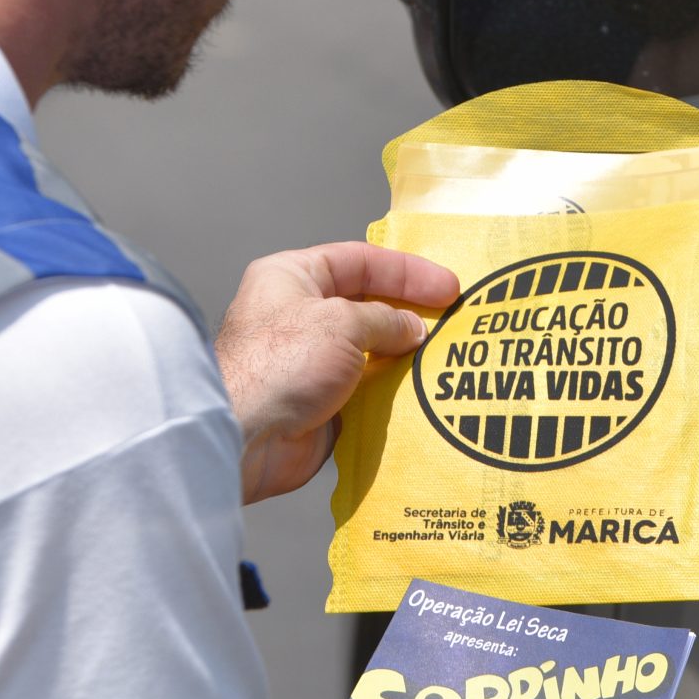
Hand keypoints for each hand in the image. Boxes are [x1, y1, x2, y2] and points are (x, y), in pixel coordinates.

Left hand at [216, 242, 458, 502]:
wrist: (246, 437)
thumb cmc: (281, 365)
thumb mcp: (341, 322)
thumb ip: (384, 319)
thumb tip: (413, 329)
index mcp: (292, 277)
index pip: (359, 261)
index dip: (407, 271)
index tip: (447, 287)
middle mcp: (299, 314)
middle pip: (367, 304)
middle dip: (409, 312)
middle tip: (453, 319)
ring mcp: (312, 361)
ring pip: (370, 349)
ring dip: (405, 354)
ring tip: (445, 354)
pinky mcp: (322, 401)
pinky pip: (367, 388)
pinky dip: (394, 389)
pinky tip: (423, 389)